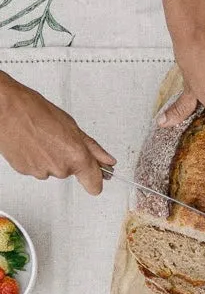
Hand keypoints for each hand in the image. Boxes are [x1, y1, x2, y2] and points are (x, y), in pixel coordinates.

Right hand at [0, 75, 114, 193]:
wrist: (6, 109)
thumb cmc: (35, 111)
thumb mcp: (72, 127)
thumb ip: (92, 148)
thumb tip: (107, 159)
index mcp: (76, 157)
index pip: (94, 185)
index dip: (97, 181)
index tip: (99, 178)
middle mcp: (59, 168)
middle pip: (72, 172)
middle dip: (69, 158)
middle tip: (58, 140)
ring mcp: (41, 171)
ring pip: (53, 169)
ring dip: (51, 158)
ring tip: (42, 139)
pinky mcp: (24, 171)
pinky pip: (38, 168)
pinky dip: (36, 158)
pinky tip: (32, 143)